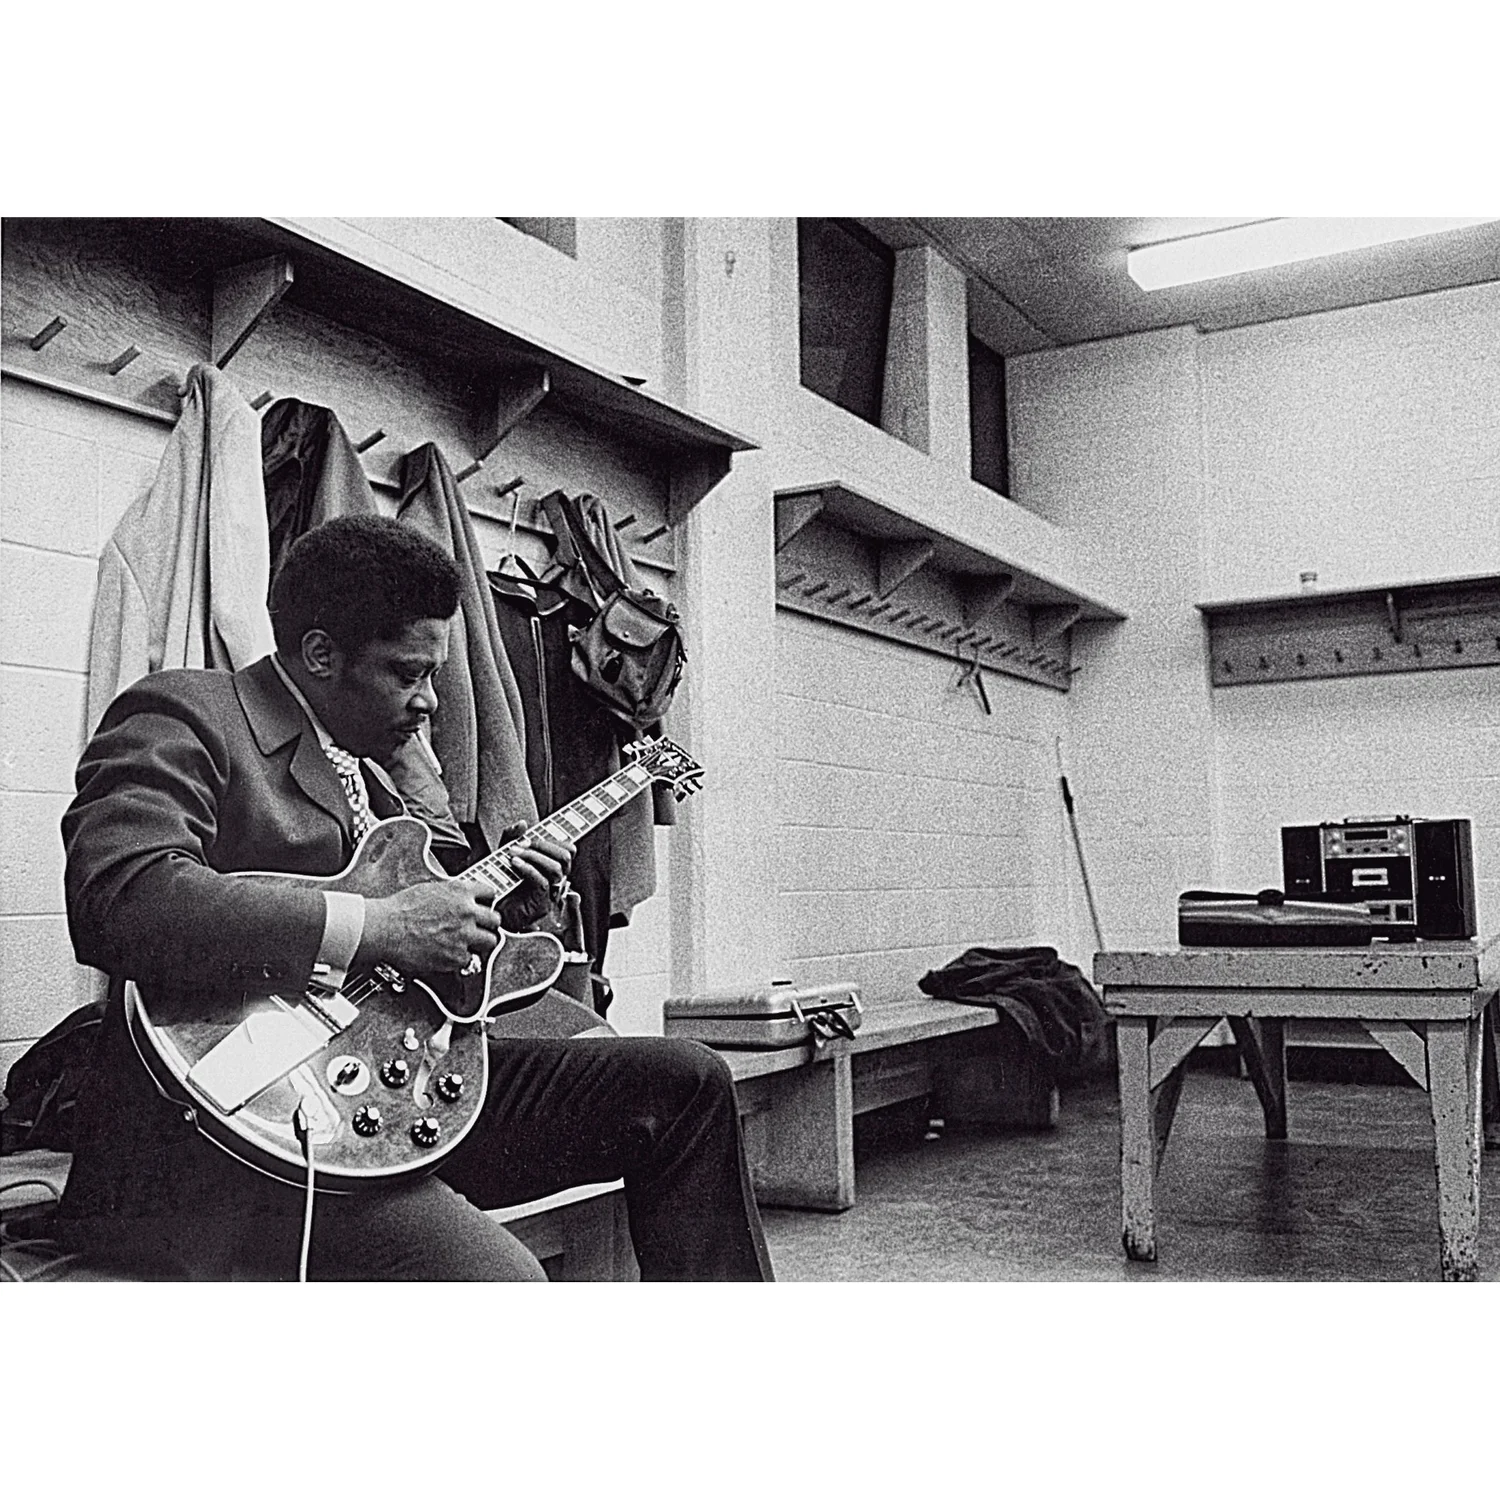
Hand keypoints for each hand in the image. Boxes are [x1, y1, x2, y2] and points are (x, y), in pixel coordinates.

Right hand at [358, 879, 502, 973]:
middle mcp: (466, 913)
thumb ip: (451, 894)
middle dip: (489, 924)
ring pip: (490, 942)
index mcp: (460, 892)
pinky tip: (451, 954)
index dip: (487, 901)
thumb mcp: (430, 889)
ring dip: (481, 943)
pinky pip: (470, 960)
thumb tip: (459, 897)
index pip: (490, 893)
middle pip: (495, 920)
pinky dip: (462, 959)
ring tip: (470, 943)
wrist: (386, 928)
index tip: (484, 906)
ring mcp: (463, 936)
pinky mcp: (456, 957)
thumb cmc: (400, 909)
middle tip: (482, 928)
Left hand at [495, 821, 574, 927]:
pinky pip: (542, 882)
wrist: (489, 910)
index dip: (554, 839)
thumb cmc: (497, 885)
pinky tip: (514, 863)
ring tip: (513, 853)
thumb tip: (523, 824)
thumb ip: (512, 839)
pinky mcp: (541, 904)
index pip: (568, 849)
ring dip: (534, 855)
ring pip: (556, 868)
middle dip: (543, 845)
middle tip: (522, 843)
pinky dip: (528, 868)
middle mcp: (555, 880)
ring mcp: (550, 893)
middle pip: (566, 856)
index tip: (531, 836)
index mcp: (551, 868)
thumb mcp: (503, 855)